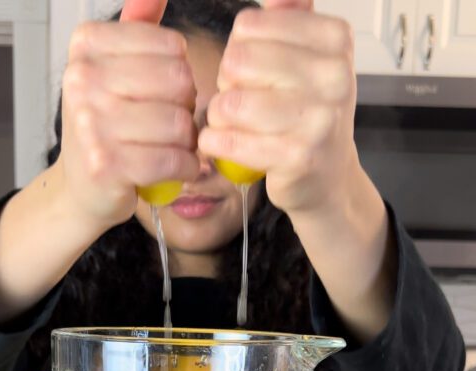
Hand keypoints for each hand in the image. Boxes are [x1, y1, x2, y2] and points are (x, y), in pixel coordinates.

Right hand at [57, 0, 198, 230]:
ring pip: (179, 123)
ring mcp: (91, 123)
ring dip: (187, 142)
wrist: (82, 189)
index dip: (180, 75)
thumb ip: (138, 27)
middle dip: (186, 108)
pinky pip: (173, 160)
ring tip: (171, 148)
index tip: (161, 93)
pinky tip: (177, 169)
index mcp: (87, 46)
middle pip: (179, 82)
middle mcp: (82, 79)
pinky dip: (186, 168)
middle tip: (170, 124)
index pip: (172, 47)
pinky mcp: (107, 165)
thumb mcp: (115, 68)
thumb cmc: (105, 129)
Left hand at [199, 0, 358, 218]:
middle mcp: (334, 75)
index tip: (253, 72)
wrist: (328, 176)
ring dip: (218, 115)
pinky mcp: (298, 157)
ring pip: (232, 103)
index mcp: (334, 39)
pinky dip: (214, 142)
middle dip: (226, 82)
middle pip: (238, 61)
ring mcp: (319, 119)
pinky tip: (218, 143)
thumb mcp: (309, 55)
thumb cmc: (308, 113)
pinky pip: (232, 141)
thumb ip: (291, 15)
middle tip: (238, 100)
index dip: (237, 49)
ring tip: (229, 124)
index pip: (249, 25)